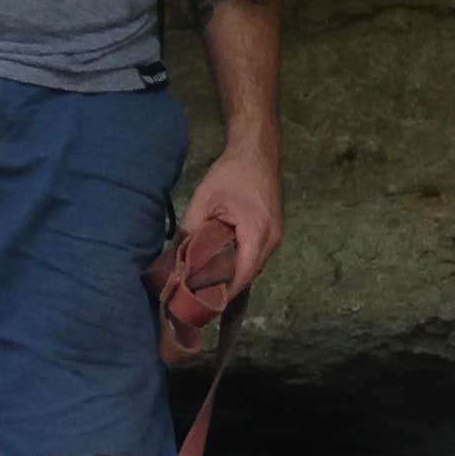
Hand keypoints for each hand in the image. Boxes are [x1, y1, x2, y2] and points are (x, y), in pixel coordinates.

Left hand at [179, 140, 281, 288]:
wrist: (257, 152)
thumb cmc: (231, 173)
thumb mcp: (204, 199)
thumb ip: (191, 228)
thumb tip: (178, 255)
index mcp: (257, 233)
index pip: (243, 275)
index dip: (225, 292)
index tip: (205, 303)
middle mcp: (272, 240)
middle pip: (249, 274)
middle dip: (227, 285)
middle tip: (201, 294)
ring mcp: (276, 236)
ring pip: (254, 265)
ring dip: (234, 273)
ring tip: (208, 281)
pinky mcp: (273, 231)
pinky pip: (257, 254)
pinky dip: (241, 261)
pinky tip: (222, 261)